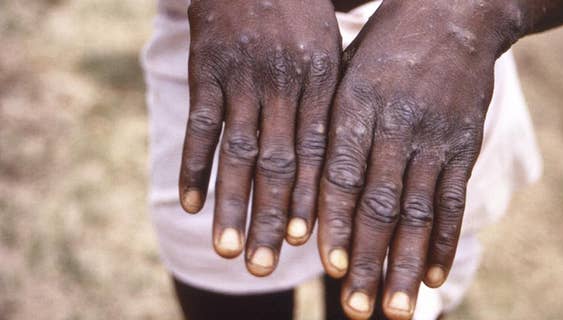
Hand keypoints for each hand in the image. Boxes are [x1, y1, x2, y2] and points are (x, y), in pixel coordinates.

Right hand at [179, 0, 340, 275]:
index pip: (317, 152)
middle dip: (271, 217)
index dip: (311, 199)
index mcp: (321, 80)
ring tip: (226, 249)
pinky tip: (191, 203)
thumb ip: (331, 102)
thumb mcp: (329, 49)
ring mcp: (243, 76)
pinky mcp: (207, 68)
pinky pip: (200, 124)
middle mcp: (284, 83)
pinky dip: (194, 165)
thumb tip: (339, 163)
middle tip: (263, 266)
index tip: (306, 243)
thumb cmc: (301, 15)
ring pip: (237, 150)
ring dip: (231, 204)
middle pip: (277, 162)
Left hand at [317, 1, 517, 317]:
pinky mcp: (463, 145)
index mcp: (356, 105)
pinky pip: (454, 199)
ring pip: (418, 212)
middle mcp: (396, 125)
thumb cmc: (385, 46)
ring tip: (394, 309)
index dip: (334, 222)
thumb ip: (327, 123)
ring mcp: (434, 138)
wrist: (454, 13)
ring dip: (405, 264)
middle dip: (367, 260)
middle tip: (355, 309)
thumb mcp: (346, 70)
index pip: (341, 174)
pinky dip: (444, 240)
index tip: (327, 266)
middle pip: (379, 204)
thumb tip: (300, 183)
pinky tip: (433, 276)